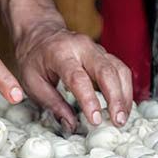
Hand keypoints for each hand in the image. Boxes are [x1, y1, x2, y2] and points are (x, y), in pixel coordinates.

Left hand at [15, 22, 133, 131]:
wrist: (39, 33)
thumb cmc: (34, 59)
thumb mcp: (32, 83)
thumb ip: (52, 104)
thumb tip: (71, 125)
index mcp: (59, 53)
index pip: (78, 78)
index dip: (89, 100)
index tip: (95, 120)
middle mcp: (81, 47)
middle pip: (106, 71)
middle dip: (115, 98)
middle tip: (118, 121)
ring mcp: (96, 48)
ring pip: (119, 69)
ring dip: (124, 95)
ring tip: (122, 118)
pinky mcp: (104, 54)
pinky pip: (120, 69)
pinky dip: (125, 88)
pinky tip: (122, 106)